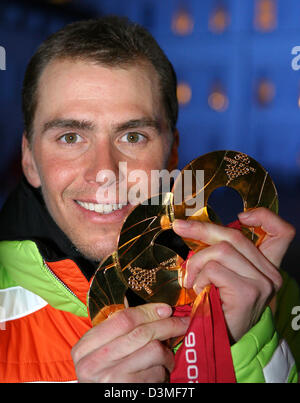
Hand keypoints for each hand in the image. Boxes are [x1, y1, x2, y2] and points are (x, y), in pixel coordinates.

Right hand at [71, 303, 189, 382]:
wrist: (101, 402)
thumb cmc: (104, 378)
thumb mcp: (101, 353)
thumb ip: (118, 334)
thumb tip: (158, 312)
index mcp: (84, 348)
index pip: (122, 319)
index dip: (148, 311)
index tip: (166, 309)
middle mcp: (94, 363)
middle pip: (141, 333)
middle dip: (167, 325)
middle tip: (182, 323)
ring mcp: (111, 379)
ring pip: (154, 351)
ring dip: (166, 354)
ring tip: (164, 359)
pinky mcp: (128, 391)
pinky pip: (157, 372)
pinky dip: (162, 372)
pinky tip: (156, 375)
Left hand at [173, 208, 294, 341]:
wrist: (221, 344)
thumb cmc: (218, 308)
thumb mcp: (223, 277)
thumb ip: (221, 255)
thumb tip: (194, 227)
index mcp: (267, 266)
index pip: (281, 232)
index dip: (264, 217)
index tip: (240, 216)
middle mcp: (270, 273)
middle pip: (234, 235)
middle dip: (201, 228)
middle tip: (178, 227)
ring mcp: (261, 282)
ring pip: (219, 250)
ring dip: (196, 264)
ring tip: (191, 281)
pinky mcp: (247, 291)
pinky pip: (213, 268)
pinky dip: (198, 277)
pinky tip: (198, 292)